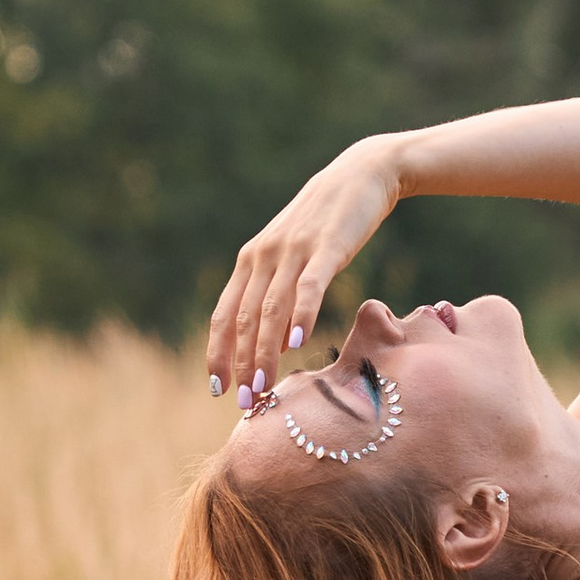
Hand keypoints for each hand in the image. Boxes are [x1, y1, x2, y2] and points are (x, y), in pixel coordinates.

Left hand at [204, 138, 402, 399]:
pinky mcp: (325, 248)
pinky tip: (299, 345)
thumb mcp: (296, 260)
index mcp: (251, 261)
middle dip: (241, 364)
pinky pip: (309, 287)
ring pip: (270, 310)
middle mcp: (263, 256)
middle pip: (243, 320)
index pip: (223, 315)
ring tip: (265, 386)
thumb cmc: (328, 225)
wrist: (361, 176)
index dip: (218, 354)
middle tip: (245, 403)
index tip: (218, 390)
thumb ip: (281, 300)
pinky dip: (301, 316)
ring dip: (265, 352)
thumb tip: (278, 345)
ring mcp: (293, 252)